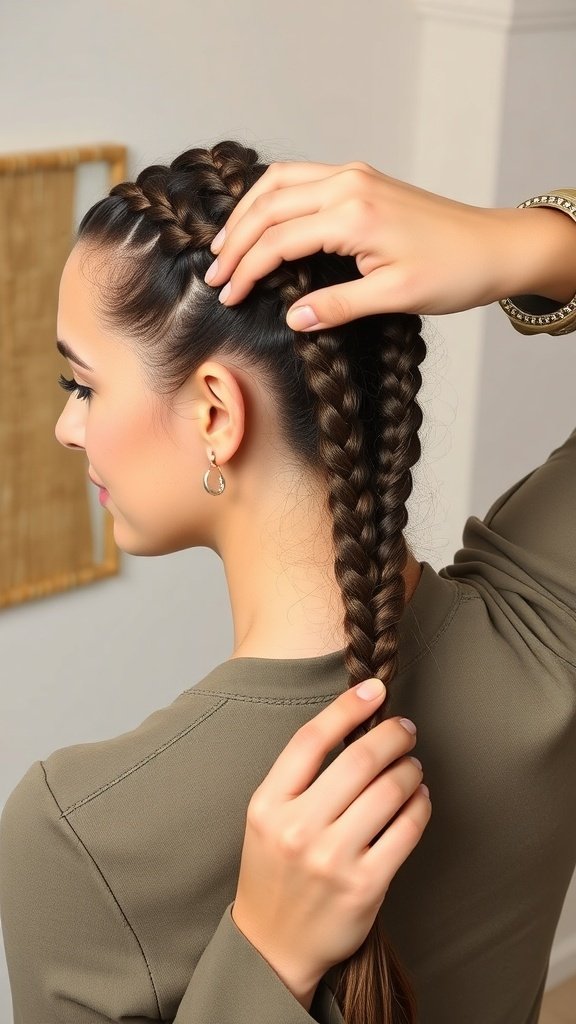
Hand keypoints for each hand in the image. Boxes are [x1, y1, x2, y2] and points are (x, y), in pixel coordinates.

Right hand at [204, 160, 548, 328]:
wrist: (494, 246)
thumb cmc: (452, 272)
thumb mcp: (394, 298)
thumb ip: (338, 306)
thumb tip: (293, 318)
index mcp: (353, 215)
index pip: (279, 240)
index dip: (247, 270)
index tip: (227, 296)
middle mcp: (348, 184)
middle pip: (269, 205)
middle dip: (235, 240)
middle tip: (213, 274)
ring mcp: (354, 176)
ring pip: (279, 182)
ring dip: (247, 212)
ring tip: (225, 245)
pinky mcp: (360, 179)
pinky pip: (300, 178)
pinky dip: (271, 197)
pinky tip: (260, 219)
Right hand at [231, 678, 430, 1009]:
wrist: (272, 946)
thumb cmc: (275, 870)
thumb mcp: (267, 817)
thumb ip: (301, 777)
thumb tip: (357, 726)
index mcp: (267, 804)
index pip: (312, 739)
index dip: (348, 707)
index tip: (374, 690)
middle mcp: (297, 829)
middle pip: (358, 760)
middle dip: (391, 735)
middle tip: (405, 729)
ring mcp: (331, 859)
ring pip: (388, 791)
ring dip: (410, 770)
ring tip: (412, 767)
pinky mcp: (364, 886)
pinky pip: (406, 830)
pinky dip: (420, 806)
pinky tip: (419, 798)